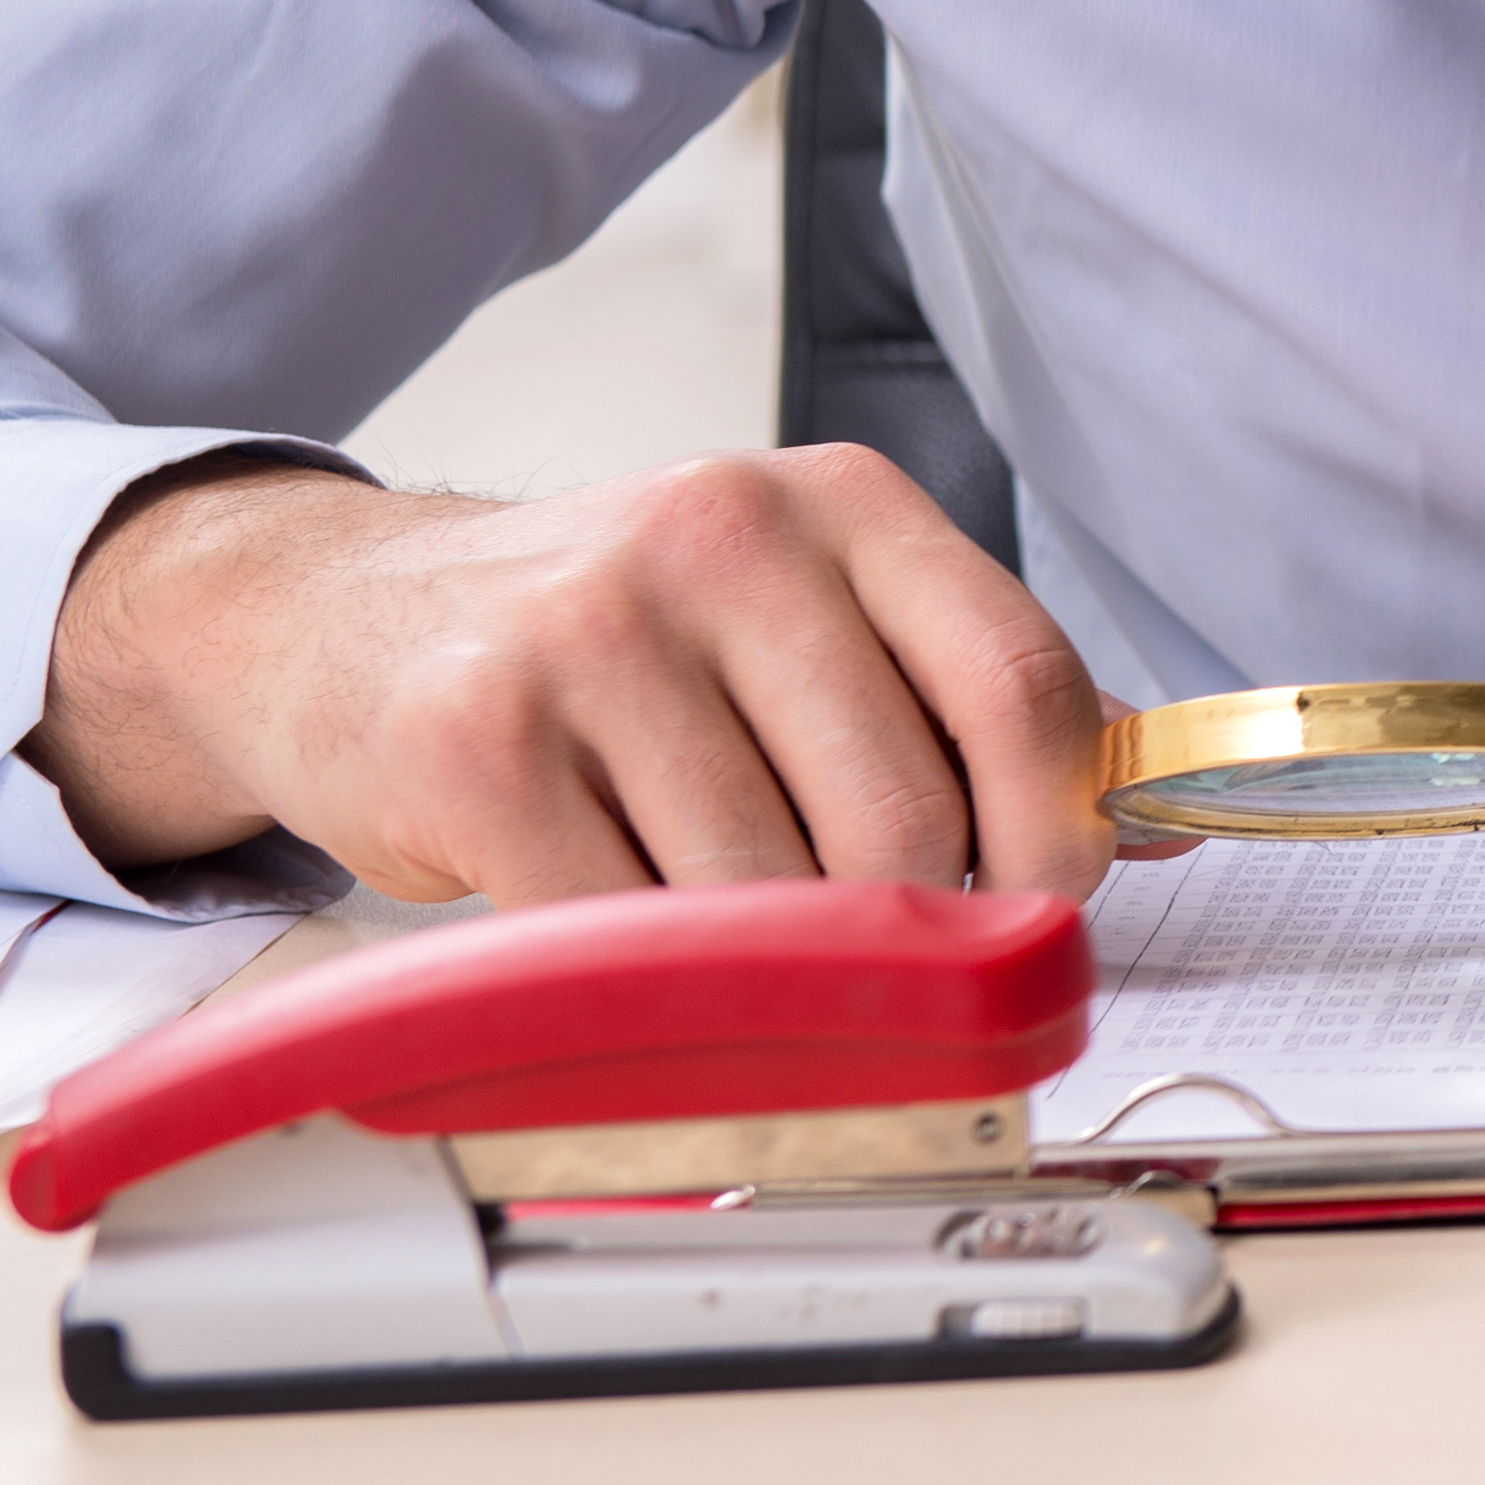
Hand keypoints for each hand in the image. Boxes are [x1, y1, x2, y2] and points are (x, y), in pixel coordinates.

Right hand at [23, 450, 1128, 906]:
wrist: (341, 618)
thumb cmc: (606, 637)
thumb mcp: (800, 613)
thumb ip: (958, 702)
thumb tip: (1142, 826)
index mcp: (844, 505)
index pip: (1019, 682)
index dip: (1055, 834)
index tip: (1039, 911)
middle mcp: (726, 536)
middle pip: (903, 817)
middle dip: (894, 929)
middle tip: (850, 957)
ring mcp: (598, 629)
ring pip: (767, 893)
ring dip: (756, 964)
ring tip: (709, 928)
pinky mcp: (482, 735)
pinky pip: (625, 929)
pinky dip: (641, 979)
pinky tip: (616, 935)